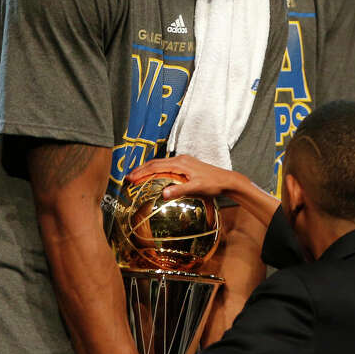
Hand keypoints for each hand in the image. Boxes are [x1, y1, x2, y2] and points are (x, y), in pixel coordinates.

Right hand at [127, 155, 279, 227]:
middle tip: (127, 178)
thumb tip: (163, 194)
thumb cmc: (212, 185)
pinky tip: (154, 176)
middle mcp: (180, 159)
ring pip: (160, 163)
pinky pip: (166, 165)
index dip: (141, 172)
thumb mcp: (196, 188)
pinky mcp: (186, 165)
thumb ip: (179, 190)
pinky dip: (156, 169)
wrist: (227, 180)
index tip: (129, 179)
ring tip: (136, 176)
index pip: (156, 166)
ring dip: (147, 169)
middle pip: (155, 162)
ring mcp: (183, 161)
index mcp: (180, 163)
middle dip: (140, 169)